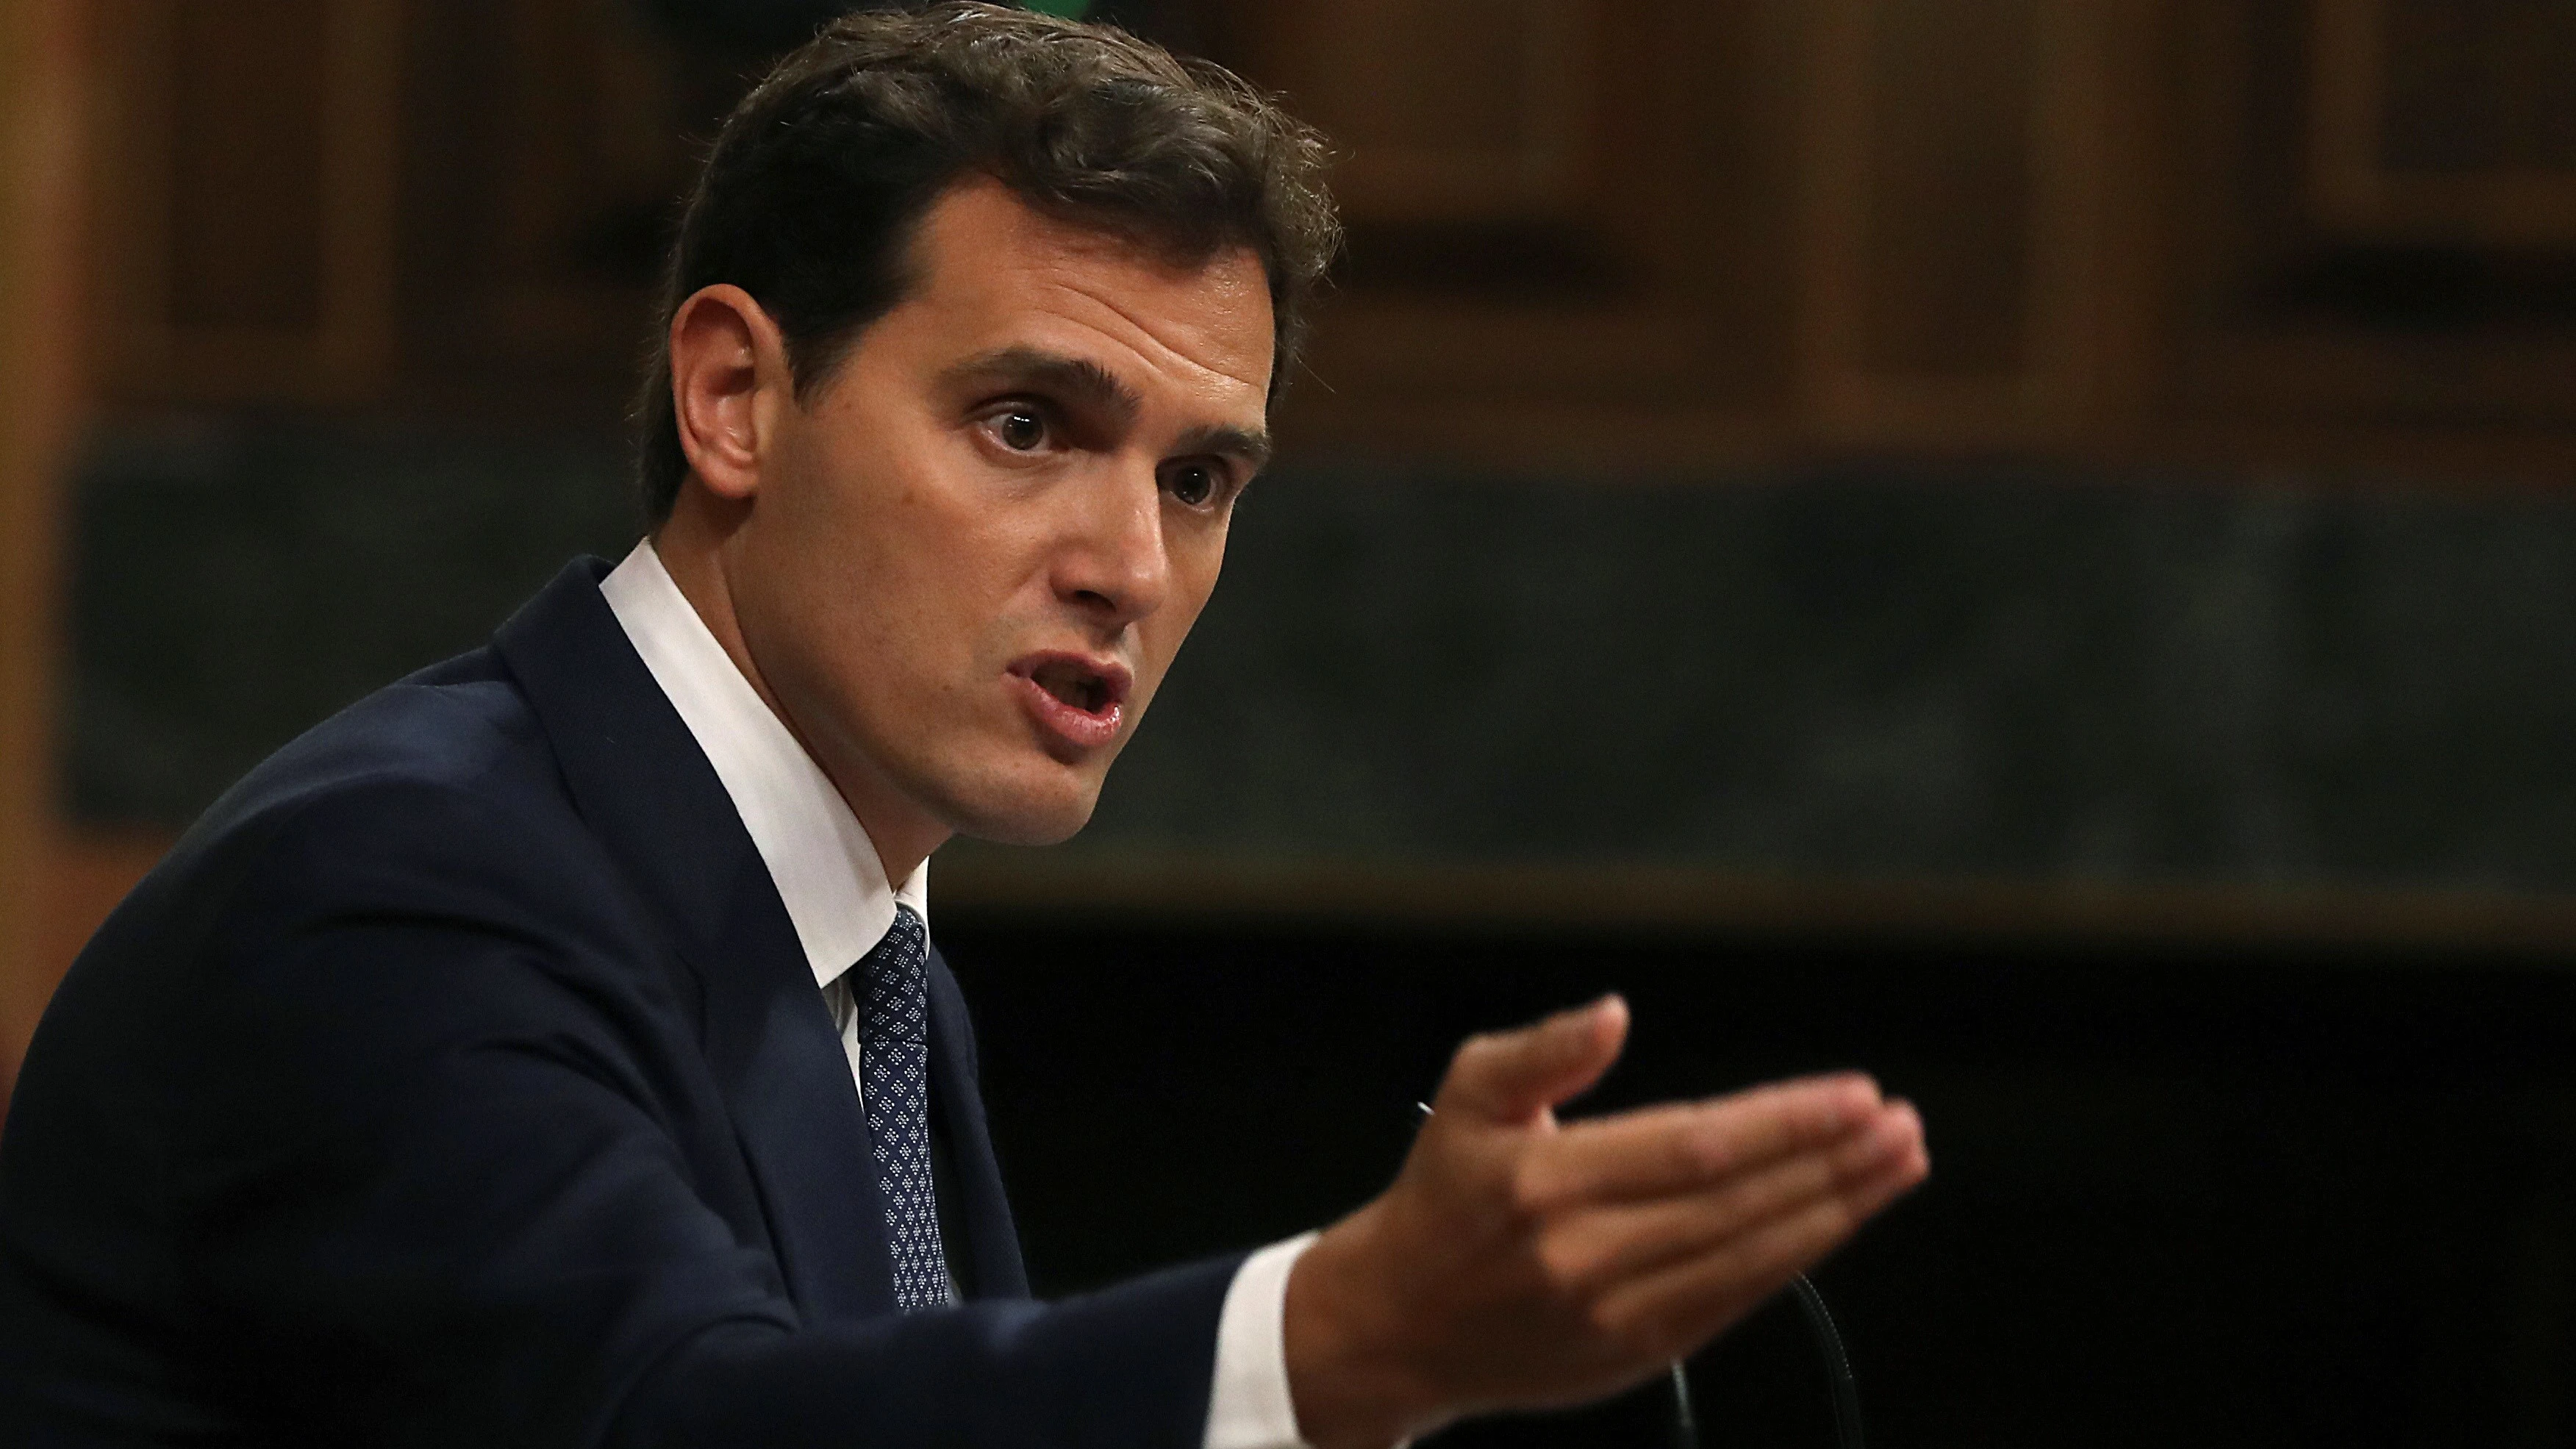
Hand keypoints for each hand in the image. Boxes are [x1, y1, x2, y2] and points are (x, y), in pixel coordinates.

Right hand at [1281, 996, 1928, 1448]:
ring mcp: (1612, 1312)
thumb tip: (1615, 1012)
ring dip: (1837, 1209)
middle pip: (1738, 1202)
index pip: (1695, 1147)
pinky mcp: (1633, 1354)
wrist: (1396, 1325)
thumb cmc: (1443, 1194)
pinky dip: (1796, 1257)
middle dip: (1832, 1161)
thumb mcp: (1467, 1096)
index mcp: (1542, 1180)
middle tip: (1900, 1124)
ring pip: (1750, 1255)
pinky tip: (1840, 1219)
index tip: (1855, 1094)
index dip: (1785, 1122)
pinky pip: (1734, 1300)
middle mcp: (1582, 1252)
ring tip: (1897, 1164)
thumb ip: (1543, 1049)